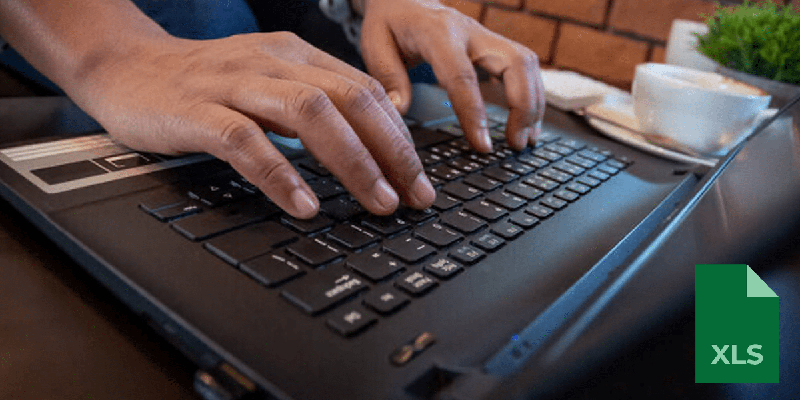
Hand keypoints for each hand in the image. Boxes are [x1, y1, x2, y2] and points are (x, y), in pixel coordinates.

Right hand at [71, 32, 434, 218]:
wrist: (127, 67)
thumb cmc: (205, 83)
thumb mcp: (269, 82)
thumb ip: (315, 103)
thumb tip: (371, 143)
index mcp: (296, 55)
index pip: (366, 92)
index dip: (400, 137)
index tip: (421, 180)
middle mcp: (273, 63)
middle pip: (350, 100)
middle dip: (392, 151)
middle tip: (414, 196)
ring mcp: (235, 84)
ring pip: (310, 114)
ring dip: (353, 162)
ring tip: (378, 202)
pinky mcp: (197, 111)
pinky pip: (246, 141)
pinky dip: (280, 174)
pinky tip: (303, 205)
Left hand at [358, 0, 545, 151]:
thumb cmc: (389, 23)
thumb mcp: (375, 45)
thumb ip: (388, 78)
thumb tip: (400, 111)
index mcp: (438, 33)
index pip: (462, 76)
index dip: (475, 113)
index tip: (482, 146)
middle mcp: (470, 32)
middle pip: (514, 63)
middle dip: (523, 106)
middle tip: (516, 144)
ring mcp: (486, 37)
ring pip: (526, 64)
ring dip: (533, 103)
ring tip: (526, 140)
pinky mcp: (494, 46)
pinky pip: (523, 67)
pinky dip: (531, 96)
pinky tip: (527, 123)